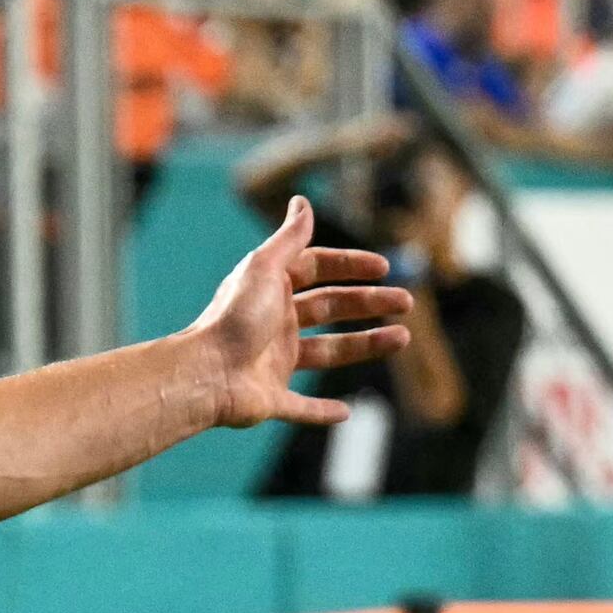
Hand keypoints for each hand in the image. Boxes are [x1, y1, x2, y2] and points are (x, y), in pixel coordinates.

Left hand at [189, 195, 413, 431]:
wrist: (205, 372)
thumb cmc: (234, 318)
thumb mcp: (264, 268)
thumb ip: (288, 238)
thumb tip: (302, 201)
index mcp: (271, 290)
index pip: (317, 270)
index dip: (350, 266)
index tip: (384, 268)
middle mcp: (274, 323)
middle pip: (330, 308)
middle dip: (369, 304)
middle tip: (406, 302)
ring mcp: (273, 363)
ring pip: (329, 353)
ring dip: (366, 345)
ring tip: (402, 338)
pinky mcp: (272, 399)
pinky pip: (301, 407)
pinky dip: (322, 411)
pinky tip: (346, 410)